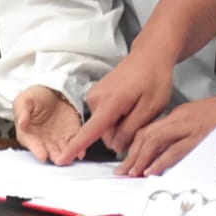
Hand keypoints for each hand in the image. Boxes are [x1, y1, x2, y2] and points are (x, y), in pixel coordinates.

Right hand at [13, 86, 82, 163]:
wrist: (51, 90)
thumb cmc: (34, 97)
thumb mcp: (24, 100)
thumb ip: (22, 112)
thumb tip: (21, 122)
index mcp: (29, 134)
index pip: (33, 144)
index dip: (38, 150)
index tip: (43, 155)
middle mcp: (44, 140)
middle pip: (50, 151)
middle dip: (55, 157)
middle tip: (59, 160)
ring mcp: (58, 138)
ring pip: (63, 150)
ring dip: (67, 155)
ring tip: (71, 158)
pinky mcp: (72, 133)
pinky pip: (76, 142)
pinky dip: (79, 148)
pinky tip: (81, 152)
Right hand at [60, 47, 176, 161]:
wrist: (150, 56)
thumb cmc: (154, 79)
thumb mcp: (151, 108)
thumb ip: (131, 130)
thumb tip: (116, 147)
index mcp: (109, 103)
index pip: (89, 132)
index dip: (75, 148)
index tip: (61, 159)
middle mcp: (96, 100)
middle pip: (104, 134)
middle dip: (122, 133)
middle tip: (141, 117)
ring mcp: (95, 96)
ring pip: (105, 127)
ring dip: (121, 125)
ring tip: (137, 108)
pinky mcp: (97, 96)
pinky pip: (105, 117)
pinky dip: (118, 117)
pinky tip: (130, 106)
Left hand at [117, 92, 215, 176]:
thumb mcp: (196, 119)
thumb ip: (181, 133)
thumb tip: (165, 152)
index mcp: (178, 115)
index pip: (148, 130)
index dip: (134, 146)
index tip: (127, 160)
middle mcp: (179, 119)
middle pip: (147, 135)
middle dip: (132, 154)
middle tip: (123, 170)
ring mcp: (189, 127)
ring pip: (156, 141)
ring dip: (141, 158)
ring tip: (132, 172)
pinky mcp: (199, 137)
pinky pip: (175, 150)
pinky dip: (160, 161)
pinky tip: (151, 170)